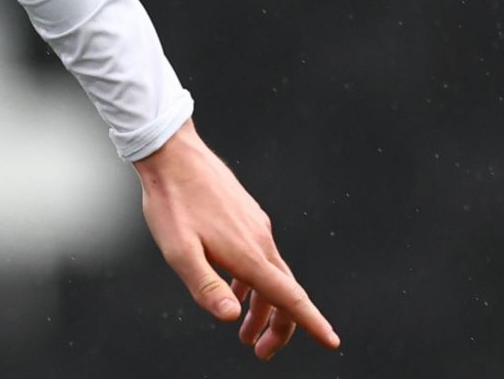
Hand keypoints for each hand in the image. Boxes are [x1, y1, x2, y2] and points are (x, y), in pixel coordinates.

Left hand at [135, 120, 339, 359]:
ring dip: (261, 306)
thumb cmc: (172, 201)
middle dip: (279, 326)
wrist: (171, 152)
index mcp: (248, 253)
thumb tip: (230, 317)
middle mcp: (259, 240)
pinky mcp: (246, 216)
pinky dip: (252, 282)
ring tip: (244, 331)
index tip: (331, 342)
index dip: (310, 322)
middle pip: (283, 291)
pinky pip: (258, 257)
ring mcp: (255, 226)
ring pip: (269, 274)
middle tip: (261, 352)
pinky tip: (233, 289)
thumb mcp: (178, 250)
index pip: (288, 296)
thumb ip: (204, 285)